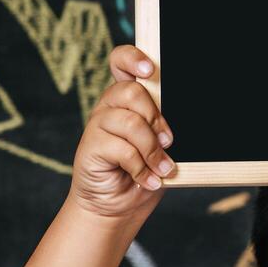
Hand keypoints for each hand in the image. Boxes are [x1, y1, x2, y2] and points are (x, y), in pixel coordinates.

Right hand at [67, 45, 175, 221]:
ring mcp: (97, 125)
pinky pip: (122, 149)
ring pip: (131, 122)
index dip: (133, 59)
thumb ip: (164, 127)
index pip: (121, 62)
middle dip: (156, 119)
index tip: (149, 71)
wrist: (118, 206)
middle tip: (168, 142)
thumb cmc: (143, 172)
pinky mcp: (89, 147)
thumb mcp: (161, 146)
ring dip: (152, 150)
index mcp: (127, 99)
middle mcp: (109, 106)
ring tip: (162, 169)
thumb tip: (178, 123)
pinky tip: (148, 181)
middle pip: (132, 92)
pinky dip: (141, 169)